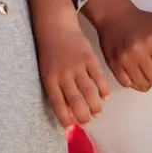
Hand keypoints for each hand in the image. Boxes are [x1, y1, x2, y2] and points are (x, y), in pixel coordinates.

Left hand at [33, 9, 109, 126]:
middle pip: (76, 101)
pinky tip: (105, 96)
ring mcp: (78, 66)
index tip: (70, 126)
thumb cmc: (50, 52)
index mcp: (50, 79)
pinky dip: (103, 89)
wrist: (56, 26)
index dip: (64, 118)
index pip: (57, 104)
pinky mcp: (90, 58)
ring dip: (95, 106)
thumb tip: (68, 112)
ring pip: (89, 92)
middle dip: (83, 116)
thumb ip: (55, 89)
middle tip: (87, 121)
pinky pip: (99, 78)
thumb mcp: (46, 71)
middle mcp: (64, 74)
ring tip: (97, 112)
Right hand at [95, 3, 151, 91]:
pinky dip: (132, 82)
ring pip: (141, 84)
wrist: (113, 16)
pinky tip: (135, 73)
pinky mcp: (113, 64)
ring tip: (146, 71)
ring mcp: (123, 59)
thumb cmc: (140, 20)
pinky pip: (126, 83)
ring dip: (146, 80)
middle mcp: (137, 51)